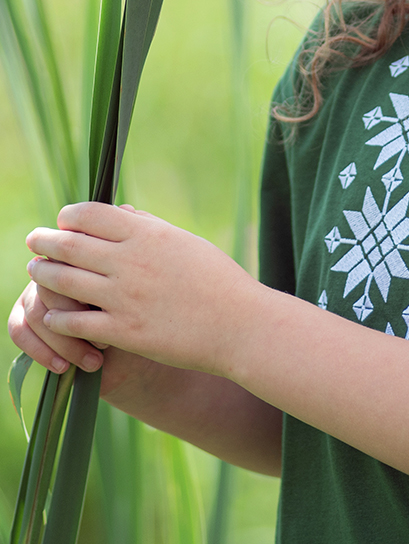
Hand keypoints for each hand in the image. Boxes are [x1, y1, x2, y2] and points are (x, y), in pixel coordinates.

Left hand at [25, 202, 260, 377]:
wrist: (239, 324)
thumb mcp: (186, 242)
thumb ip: (151, 227)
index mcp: (148, 234)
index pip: (90, 214)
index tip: (64, 221)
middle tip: (34, 241)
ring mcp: (125, 297)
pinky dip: (59, 316)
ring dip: (44, 274)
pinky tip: (55, 315)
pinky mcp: (124, 332)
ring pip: (64, 281)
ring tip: (36, 271)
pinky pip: (75, 322)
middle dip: (45, 241)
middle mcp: (131, 261)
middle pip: (70, 244)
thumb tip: (124, 212)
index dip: (70, 216)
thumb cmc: (219, 280)